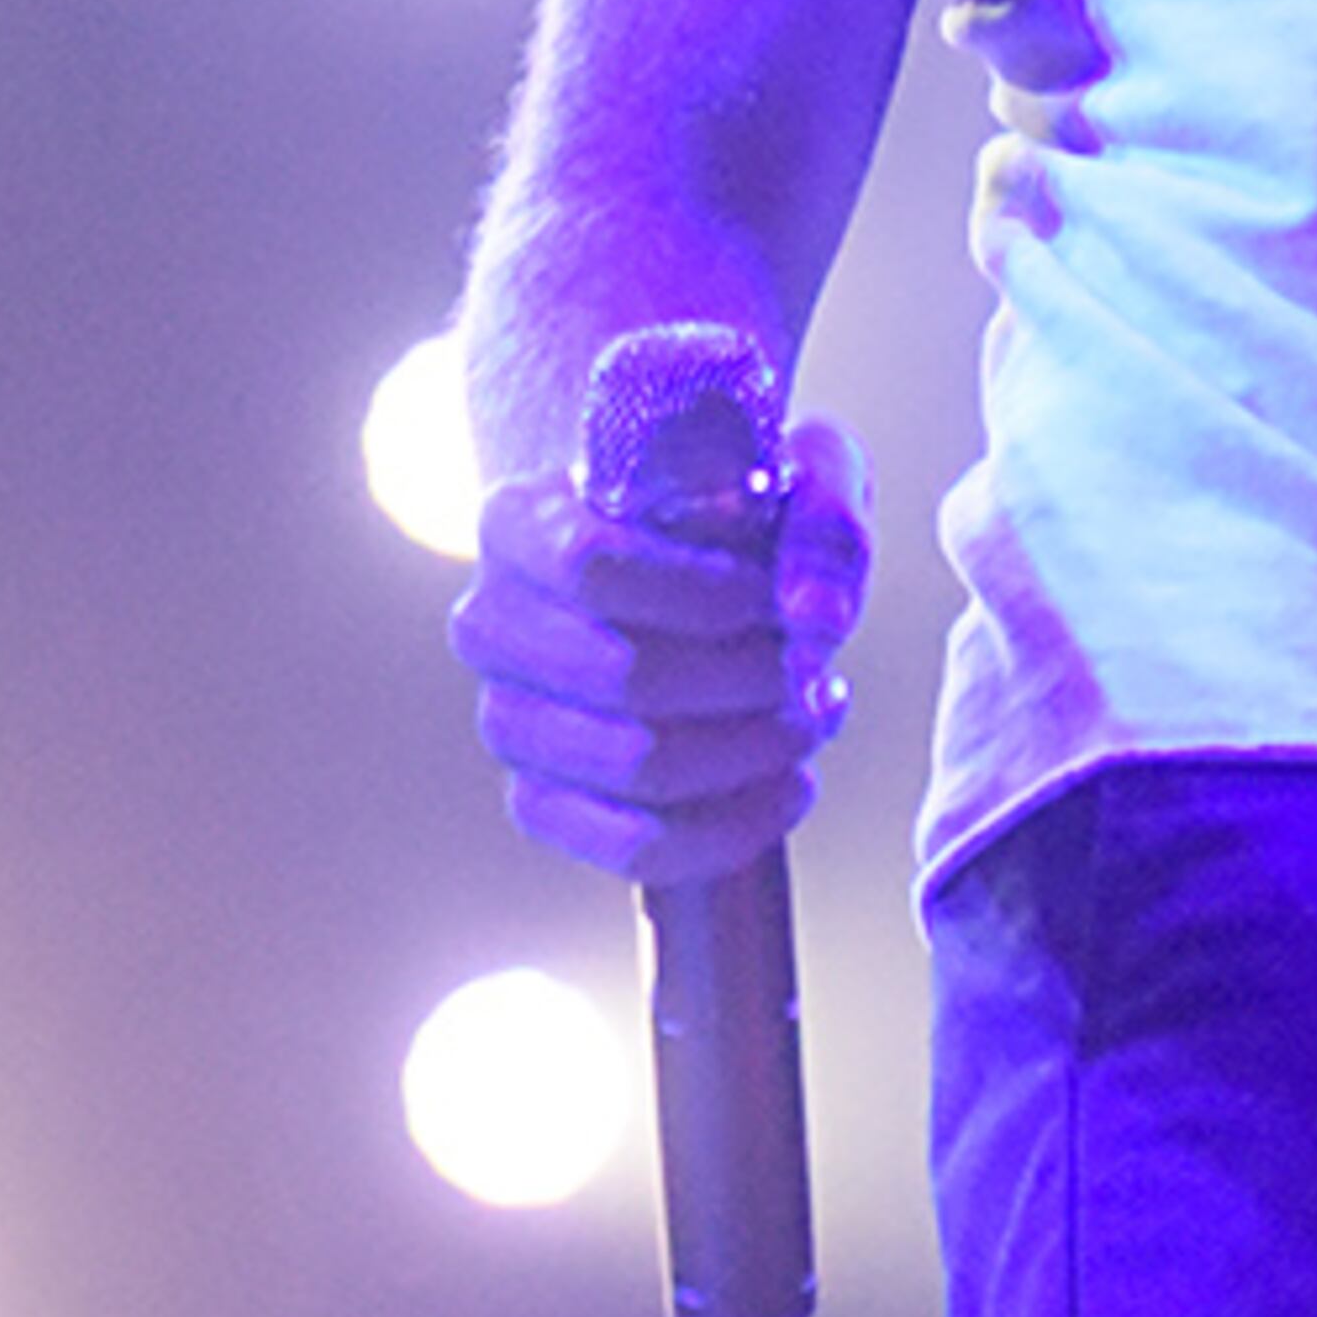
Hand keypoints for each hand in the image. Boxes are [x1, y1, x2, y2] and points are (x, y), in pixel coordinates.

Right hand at [449, 414, 871, 891]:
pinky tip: (789, 786)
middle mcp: (493, 622)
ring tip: (811, 718)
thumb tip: (816, 618)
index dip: (700, 593)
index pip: (591, 566)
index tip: (772, 600)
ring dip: (748, 753)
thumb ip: (823, 523)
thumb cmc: (746, 506)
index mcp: (524, 520)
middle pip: (621, 676)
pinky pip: (626, 846)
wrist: (708, 560)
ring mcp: (508, 719)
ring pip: (629, 766)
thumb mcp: (804, 469)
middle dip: (745, 681)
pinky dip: (726, 828)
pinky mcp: (539, 800)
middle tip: (812, 671)